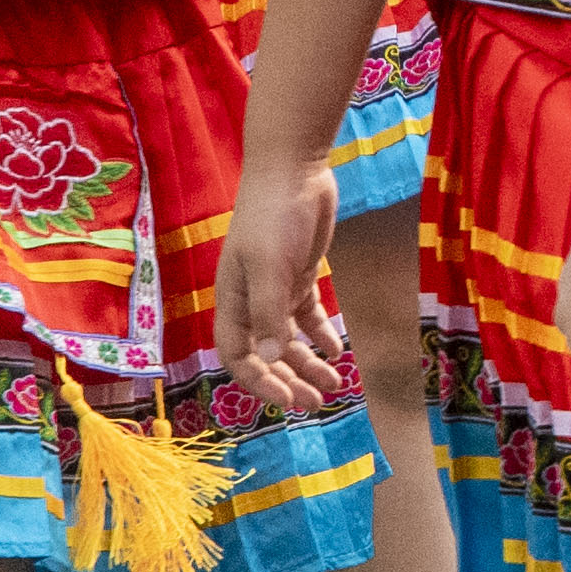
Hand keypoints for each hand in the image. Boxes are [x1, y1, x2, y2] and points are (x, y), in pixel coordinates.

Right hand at [217, 163, 349, 407]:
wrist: (295, 169)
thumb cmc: (274, 215)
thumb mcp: (270, 264)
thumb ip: (270, 311)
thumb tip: (272, 358)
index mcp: (233, 300)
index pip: (238, 355)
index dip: (259, 382)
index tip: (288, 400)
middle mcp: (251, 299)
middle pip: (266, 354)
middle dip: (289, 380)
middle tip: (318, 403)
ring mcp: (276, 287)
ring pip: (290, 338)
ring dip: (309, 363)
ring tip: (336, 384)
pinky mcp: (300, 274)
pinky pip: (308, 315)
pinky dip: (321, 335)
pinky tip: (337, 350)